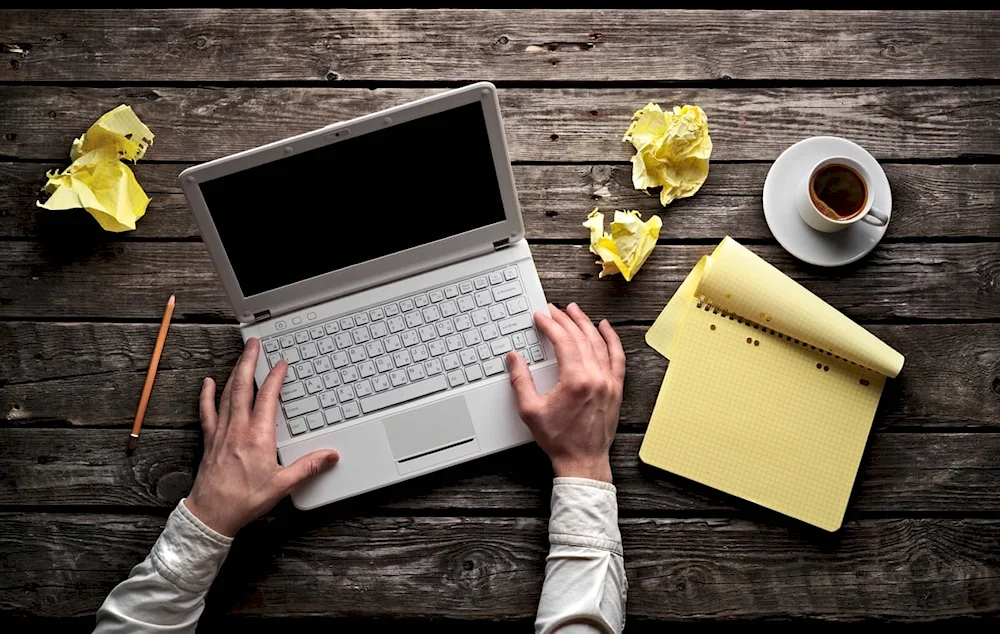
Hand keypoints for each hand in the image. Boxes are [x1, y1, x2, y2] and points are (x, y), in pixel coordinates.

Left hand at [185, 338, 338, 535]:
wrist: (211, 515)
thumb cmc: (244, 500)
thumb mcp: (282, 485)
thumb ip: (308, 467)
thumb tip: (331, 455)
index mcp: (258, 437)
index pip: (268, 398)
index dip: (275, 377)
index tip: (281, 363)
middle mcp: (238, 429)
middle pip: (243, 387)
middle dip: (249, 362)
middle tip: (255, 345)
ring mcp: (221, 432)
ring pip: (226, 394)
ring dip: (234, 373)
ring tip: (241, 358)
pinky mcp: (210, 440)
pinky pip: (207, 411)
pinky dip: (207, 395)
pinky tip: (208, 383)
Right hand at [505, 303, 625, 482]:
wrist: (583, 461)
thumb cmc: (558, 440)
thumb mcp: (531, 410)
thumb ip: (520, 380)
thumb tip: (513, 357)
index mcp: (576, 380)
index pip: (563, 341)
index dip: (550, 325)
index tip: (540, 317)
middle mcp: (596, 377)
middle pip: (581, 338)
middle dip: (565, 320)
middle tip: (553, 309)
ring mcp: (609, 382)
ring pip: (599, 343)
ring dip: (585, 324)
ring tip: (574, 311)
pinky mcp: (616, 388)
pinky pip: (617, 358)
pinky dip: (611, 340)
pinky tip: (605, 328)